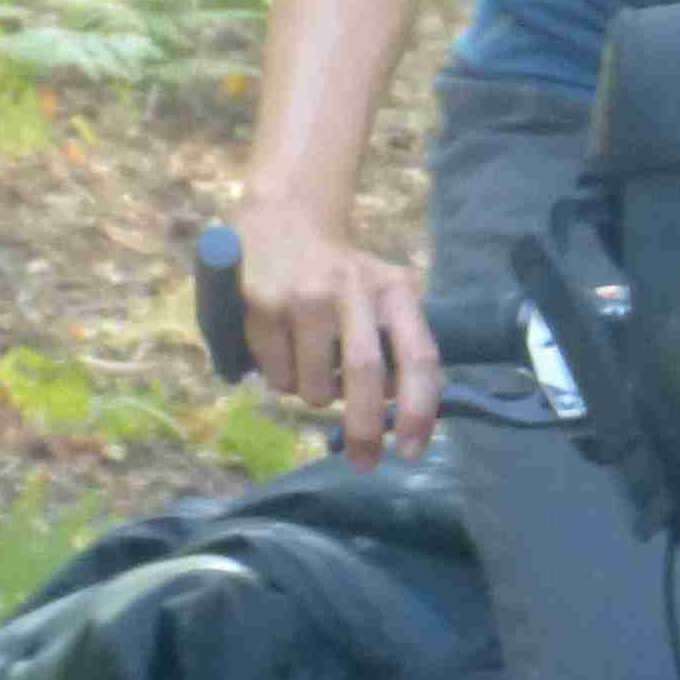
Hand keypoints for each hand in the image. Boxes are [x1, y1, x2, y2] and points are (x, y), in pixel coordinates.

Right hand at [234, 192, 440, 466]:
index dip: (419, 410)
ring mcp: (303, 296)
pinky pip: (276, 376)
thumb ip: (401, 346)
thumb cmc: (343, 273)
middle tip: (364, 461)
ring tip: (309, 365)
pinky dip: (281, 378)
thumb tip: (408, 412)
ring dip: (313, 396)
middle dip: (364, 430)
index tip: (411, 450)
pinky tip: (281, 346)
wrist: (283, 218)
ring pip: (312, 387)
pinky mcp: (261, 304)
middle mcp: (352, 288)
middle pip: (365, 375)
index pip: (418, 356)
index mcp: (394, 290)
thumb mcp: (383, 295)